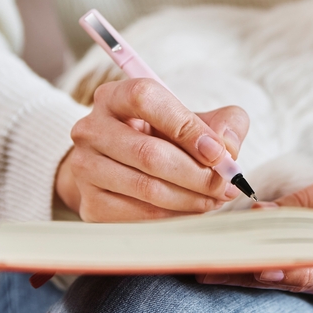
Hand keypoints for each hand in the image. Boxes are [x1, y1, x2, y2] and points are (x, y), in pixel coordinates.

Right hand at [56, 78, 248, 221]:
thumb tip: (227, 146)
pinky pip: (139, 215)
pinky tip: (192, 210)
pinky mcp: (90, 203)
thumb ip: (224, 123)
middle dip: (197, 174)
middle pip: (148, 153)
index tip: (219, 153)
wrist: (124, 168)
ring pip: (146, 188)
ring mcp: (85, 167)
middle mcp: (91, 129)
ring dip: (191, 199)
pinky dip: (174, 216)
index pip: (145, 99)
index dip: (186, 127)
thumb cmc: (167, 139)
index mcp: (115, 96)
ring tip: (216, 199)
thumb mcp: (197, 120)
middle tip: (227, 185)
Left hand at [196, 141, 312, 301]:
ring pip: (295, 286)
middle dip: (250, 275)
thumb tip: (261, 211)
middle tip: (208, 269)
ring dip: (254, 278)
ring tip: (211, 270)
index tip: (248, 264)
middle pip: (298, 279)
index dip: (283, 267)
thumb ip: (307, 202)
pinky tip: (240, 271)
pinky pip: (303, 285)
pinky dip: (272, 276)